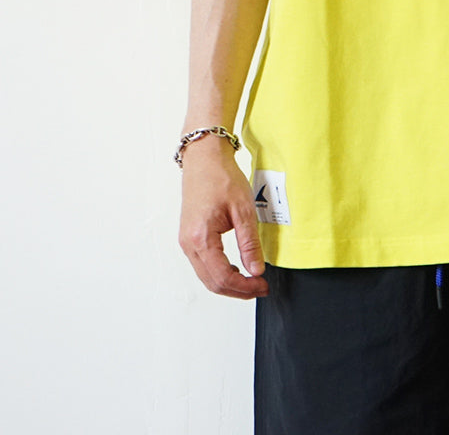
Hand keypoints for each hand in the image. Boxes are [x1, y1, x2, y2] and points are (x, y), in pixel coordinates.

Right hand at [178, 135, 268, 298]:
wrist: (204, 159)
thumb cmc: (221, 177)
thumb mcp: (243, 210)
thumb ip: (249, 243)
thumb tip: (256, 270)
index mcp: (200, 238)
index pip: (222, 277)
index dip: (244, 287)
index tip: (262, 286)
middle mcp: (188, 244)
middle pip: (212, 282)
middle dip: (237, 290)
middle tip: (260, 287)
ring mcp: (186, 241)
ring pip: (206, 276)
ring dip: (228, 283)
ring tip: (252, 280)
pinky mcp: (189, 237)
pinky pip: (203, 265)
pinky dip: (220, 272)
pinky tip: (237, 268)